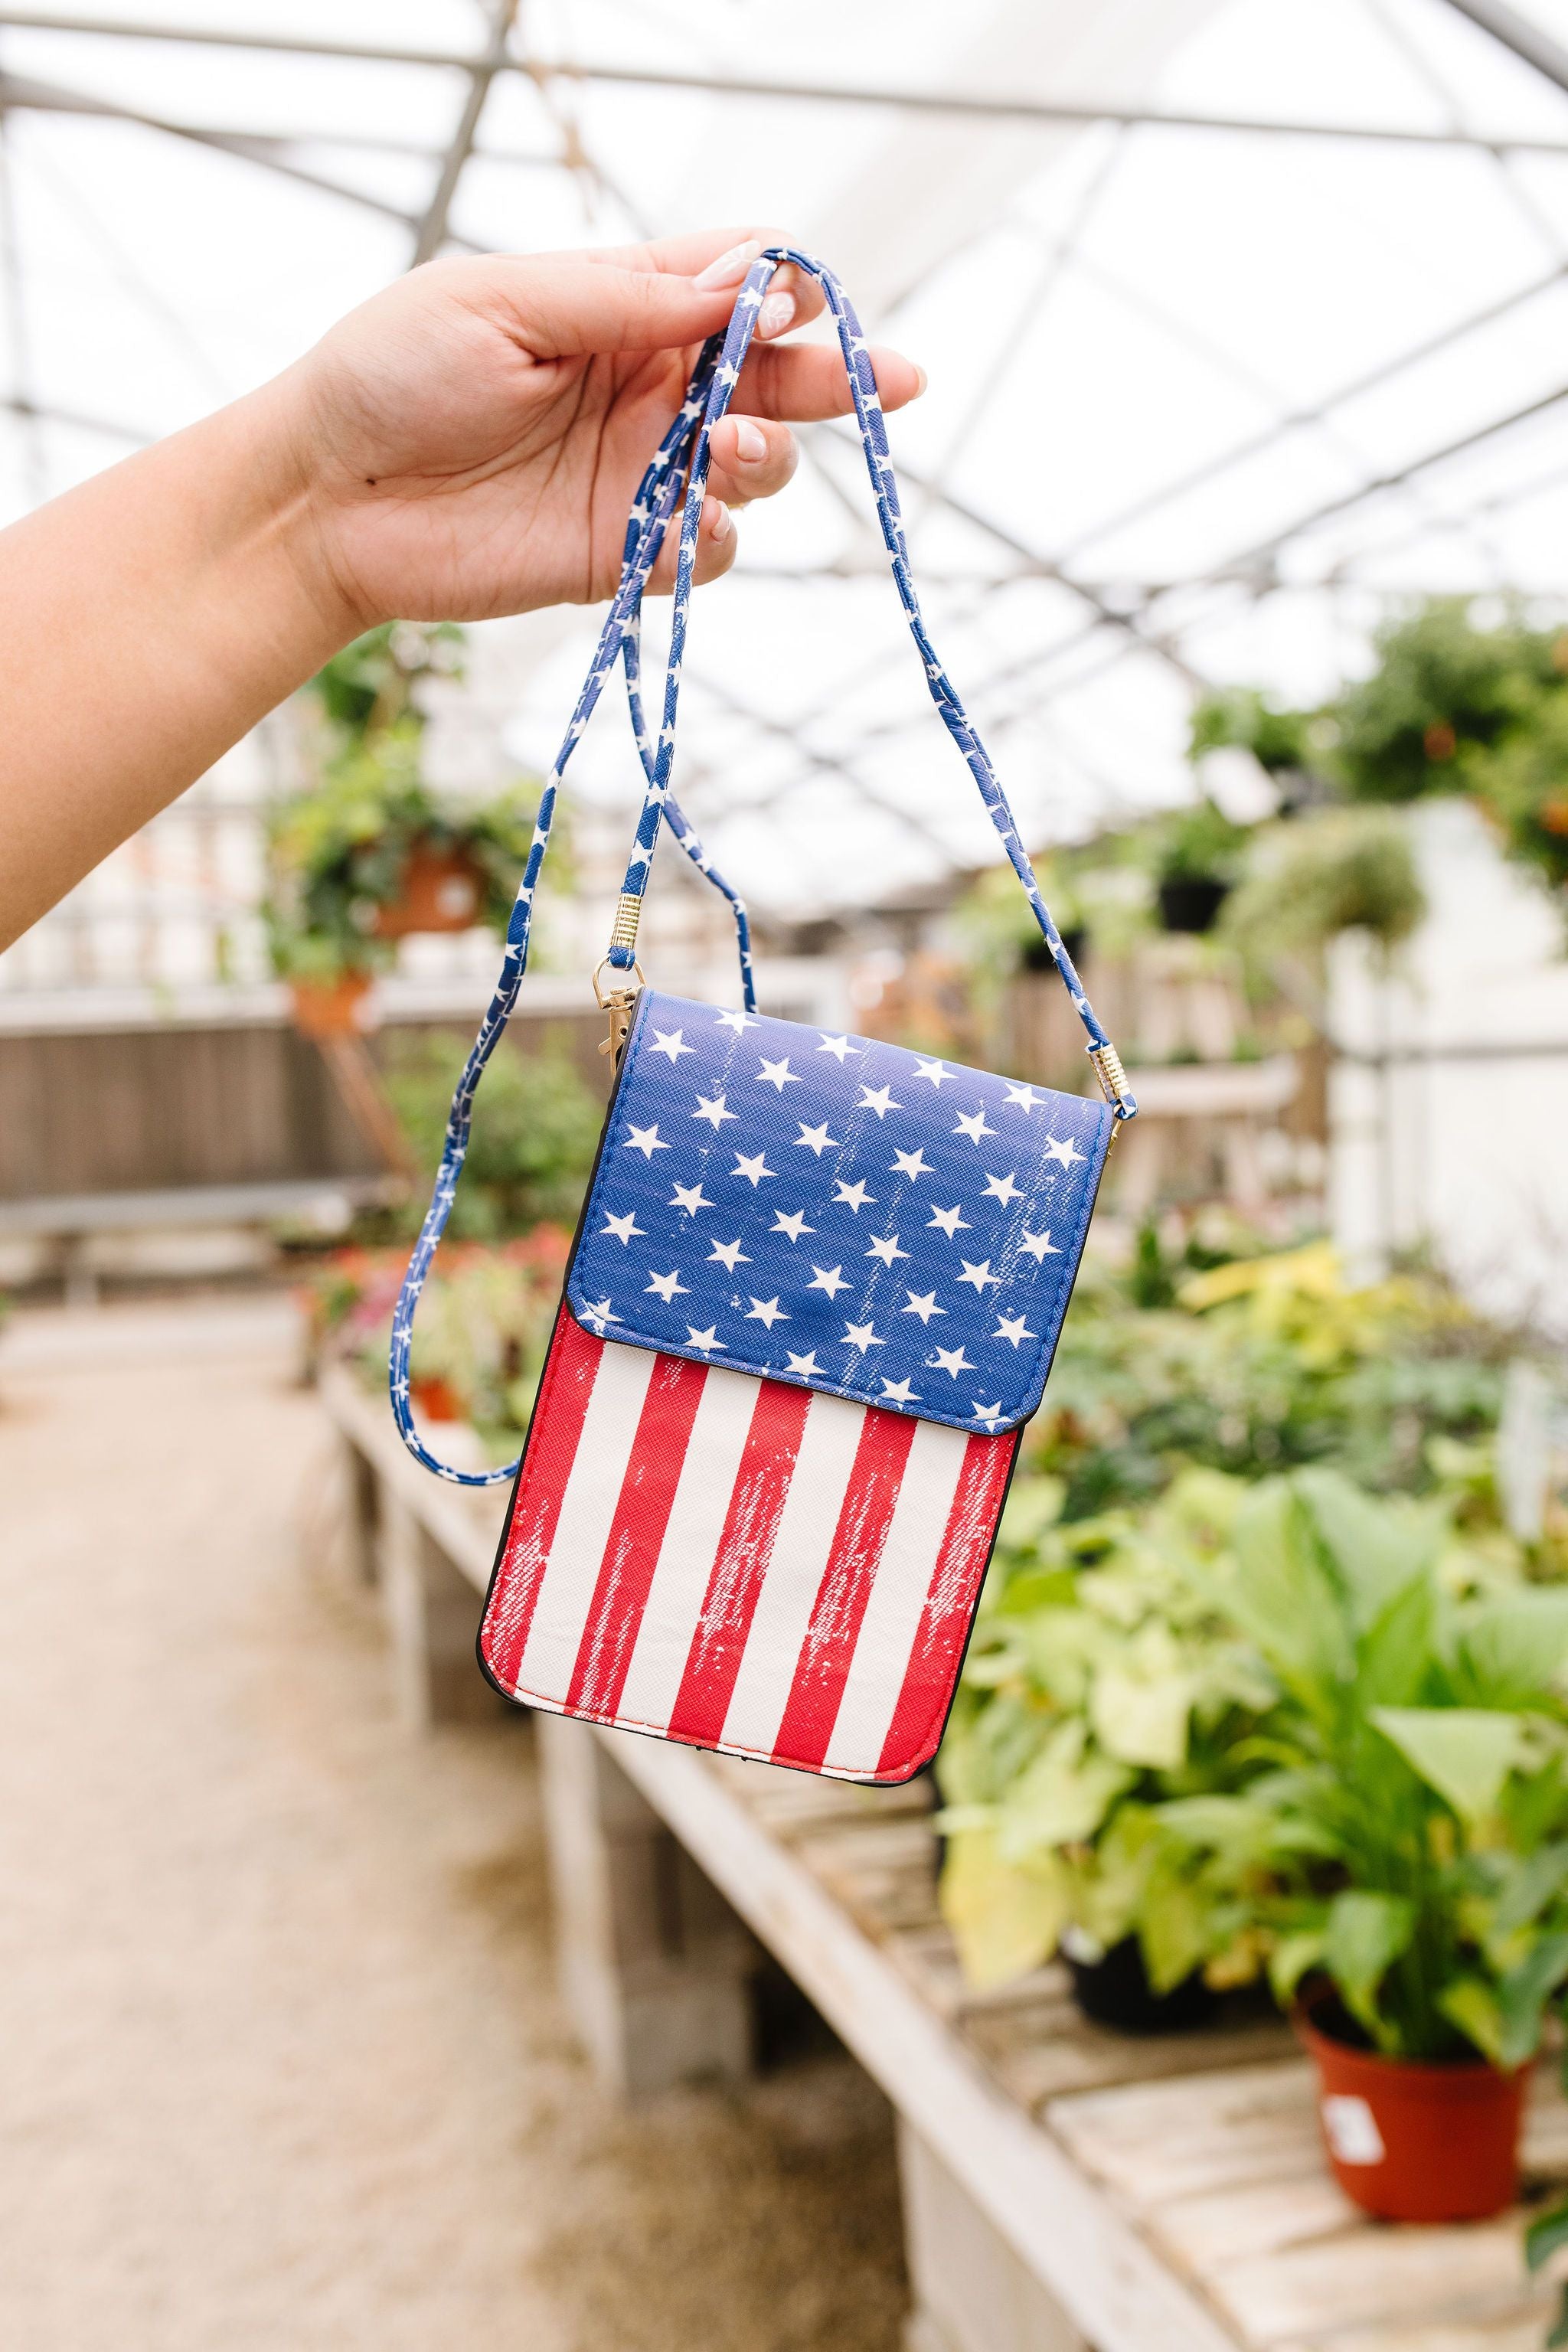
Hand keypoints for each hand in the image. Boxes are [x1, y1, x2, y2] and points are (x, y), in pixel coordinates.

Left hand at [281, 229, 923, 631]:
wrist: (325, 499)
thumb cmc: (391, 375)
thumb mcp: (501, 304)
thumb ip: (623, 299)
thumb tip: (743, 288)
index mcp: (624, 306)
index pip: (739, 285)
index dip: (783, 293)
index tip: (788, 308)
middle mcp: (649, 388)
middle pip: (779, 379)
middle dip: (842, 377)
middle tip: (893, 382)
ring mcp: (642, 473)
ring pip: (759, 467)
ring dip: (770, 456)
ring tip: (729, 448)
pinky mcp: (623, 554)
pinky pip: (708, 552)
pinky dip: (718, 539)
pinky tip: (694, 521)